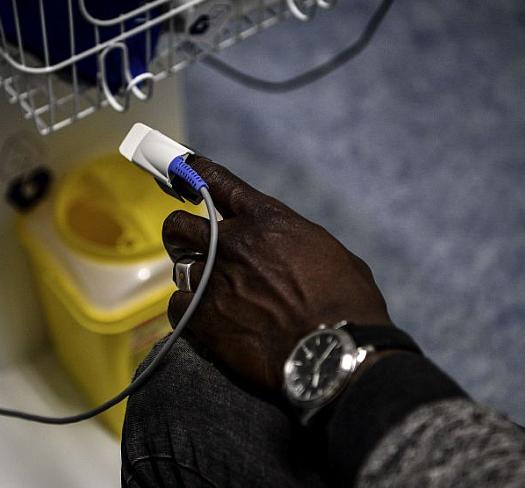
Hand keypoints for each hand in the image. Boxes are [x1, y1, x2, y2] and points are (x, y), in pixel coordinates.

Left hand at [162, 157, 390, 394]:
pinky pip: (177, 306)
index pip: (214, 180)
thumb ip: (294, 241)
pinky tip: (203, 321)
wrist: (334, 352)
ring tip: (207, 292)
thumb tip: (290, 250)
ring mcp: (214, 279)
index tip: (184, 175)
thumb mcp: (329, 252)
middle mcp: (232, 243)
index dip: (193, 173)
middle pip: (179, 224)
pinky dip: (187, 312)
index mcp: (265, 218)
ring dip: (192, 277)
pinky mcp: (204, 318)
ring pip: (178, 267)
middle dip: (180, 234)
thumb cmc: (347, 302)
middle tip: (189, 246)